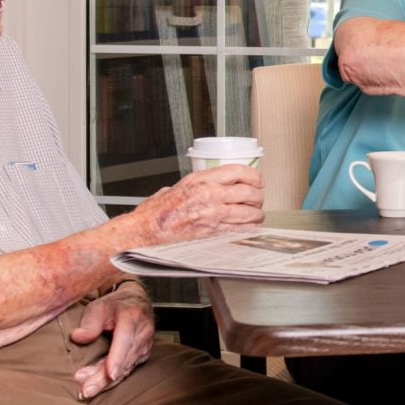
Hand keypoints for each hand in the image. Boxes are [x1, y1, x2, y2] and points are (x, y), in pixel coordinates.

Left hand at [72, 281, 155, 399]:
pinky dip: (112, 380)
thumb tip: (78, 337)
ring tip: (86, 391)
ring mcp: (145, 346)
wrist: (135, 302)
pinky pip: (127, 370)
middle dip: (104, 378)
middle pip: (124, 360)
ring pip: (125, 369)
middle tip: (86, 390)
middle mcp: (142, 333)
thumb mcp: (99, 306)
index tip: (110, 373)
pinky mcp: (142, 355)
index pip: (125, 340)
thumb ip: (90, 322)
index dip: (118, 358)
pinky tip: (97, 386)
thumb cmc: (115, 304)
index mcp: (132, 317)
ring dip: (105, 382)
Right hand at [129, 165, 264, 244]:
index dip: (254, 176)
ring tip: (257, 214)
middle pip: (248, 192)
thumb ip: (194, 186)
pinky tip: (250, 227)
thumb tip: (204, 185)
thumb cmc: (155, 212)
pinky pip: (241, 229)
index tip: (257, 180)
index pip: (238, 171)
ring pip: (248, 212)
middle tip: (258, 199)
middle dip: (258, 196)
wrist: (146, 232)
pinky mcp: (214, 232)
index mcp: (200, 180)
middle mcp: (210, 195)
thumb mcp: (175, 188)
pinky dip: (249, 228)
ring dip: (257, 214)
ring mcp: (213, 215)